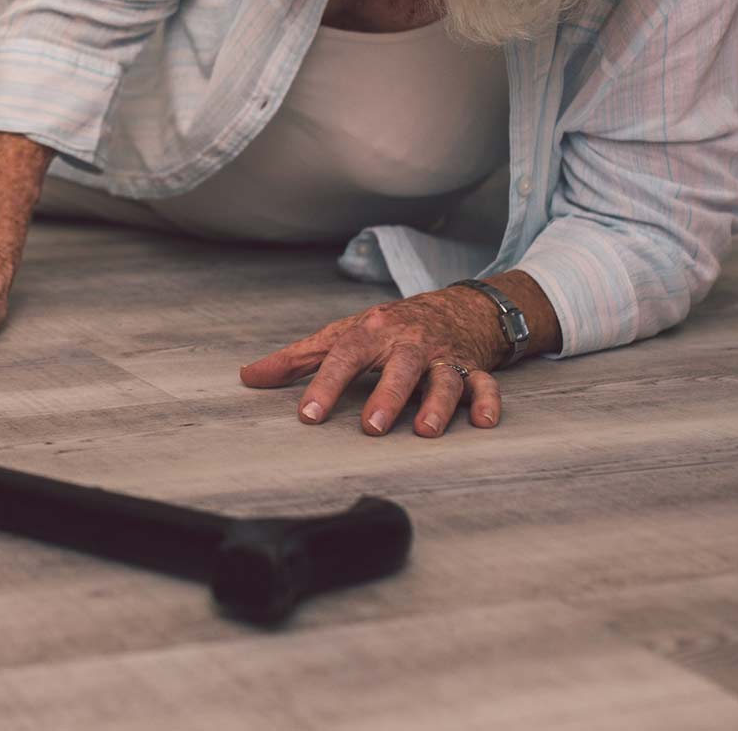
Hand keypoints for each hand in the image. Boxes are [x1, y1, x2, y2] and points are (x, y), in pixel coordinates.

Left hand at [238, 287, 509, 436]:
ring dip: (439, 404)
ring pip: (445, 378)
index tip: (308, 415)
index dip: (325, 385)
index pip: (345, 356)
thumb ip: (297, 359)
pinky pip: (486, 385)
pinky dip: (489, 402)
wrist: (456, 307)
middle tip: (371, 428)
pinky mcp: (474, 369)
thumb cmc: (388, 328)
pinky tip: (483, 422)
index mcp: (372, 332)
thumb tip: (249, 377)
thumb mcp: (342, 335)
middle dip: (388, 396)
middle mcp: (409, 343)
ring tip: (426, 431)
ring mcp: (444, 357)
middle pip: (400, 367)